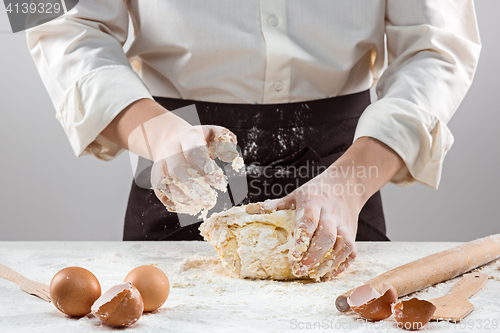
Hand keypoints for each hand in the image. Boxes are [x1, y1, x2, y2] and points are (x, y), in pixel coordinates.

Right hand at [100, 99, 242, 215]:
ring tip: (201, 206)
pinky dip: (175, 203)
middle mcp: (170, 150)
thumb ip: (225, 139)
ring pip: (166, 184)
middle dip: (195, 189)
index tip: (222, 184)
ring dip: (185, 199)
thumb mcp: (213, 134)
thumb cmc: (199, 140)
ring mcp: (160, 164)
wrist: (172, 139)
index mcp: (187, 138)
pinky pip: (161, 193)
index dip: (207, 170)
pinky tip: (190, 208)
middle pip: (177, 171)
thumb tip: (232, 155)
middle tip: (211, 202)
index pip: (194, 153)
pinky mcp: (155, 177)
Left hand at [260, 137, 404, 280]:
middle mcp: (331, 214)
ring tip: (313, 275)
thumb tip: (249, 210)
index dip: (302, 238)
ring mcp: (345, 224)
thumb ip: (275, 205)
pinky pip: (352, 252)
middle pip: (327, 236)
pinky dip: (342, 265)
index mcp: (314, 202)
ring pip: (342, 245)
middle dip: (314, 256)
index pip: (310, 221)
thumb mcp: (295, 195)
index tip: (293, 255)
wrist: (347, 184)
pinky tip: (328, 273)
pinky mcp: (353, 234)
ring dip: (328, 262)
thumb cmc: (315, 192)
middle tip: (300, 270)